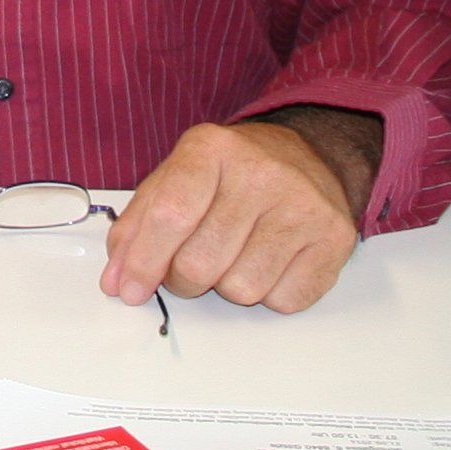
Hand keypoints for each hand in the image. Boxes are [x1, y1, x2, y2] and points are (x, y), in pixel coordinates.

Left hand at [103, 119, 361, 313]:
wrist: (307, 158)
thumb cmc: (231, 175)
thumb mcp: (175, 179)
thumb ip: (138, 226)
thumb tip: (116, 281)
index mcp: (211, 148)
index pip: (170, 214)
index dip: (143, 261)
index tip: (129, 291)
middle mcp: (262, 171)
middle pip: (200, 262)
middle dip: (182, 279)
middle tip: (188, 268)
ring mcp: (303, 205)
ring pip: (241, 289)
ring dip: (227, 286)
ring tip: (234, 255)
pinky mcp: (334, 239)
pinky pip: (283, 301)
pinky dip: (268, 294)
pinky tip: (270, 260)